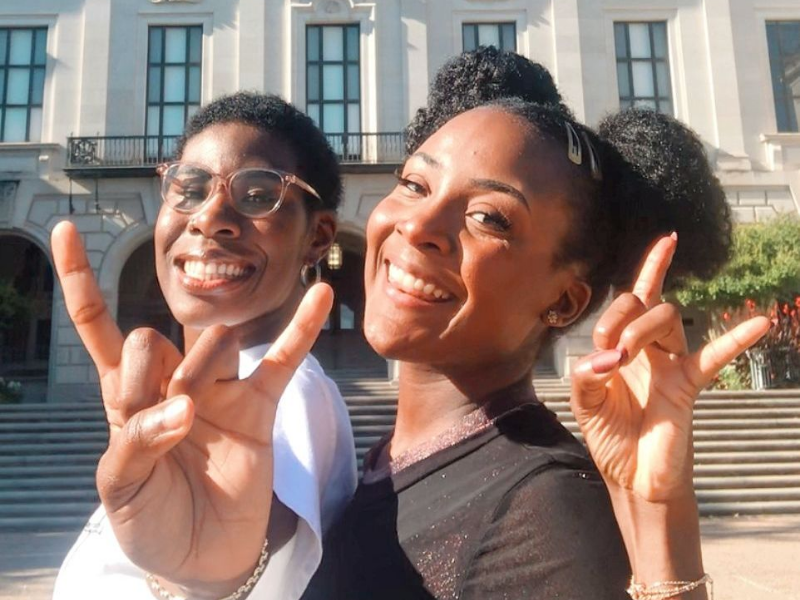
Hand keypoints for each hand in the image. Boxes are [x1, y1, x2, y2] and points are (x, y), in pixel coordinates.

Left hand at [51, 221, 332, 590]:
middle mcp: (171, 383)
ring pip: (213, 345)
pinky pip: (283, 360)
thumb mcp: (121, 490)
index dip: (82, 282)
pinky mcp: (259, 406)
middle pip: (157, 337)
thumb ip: (138, 442)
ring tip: (200, 414)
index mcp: (125, 397)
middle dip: (156, 365)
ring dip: (205, 369)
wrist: (203, 557)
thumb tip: (181, 407)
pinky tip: (318, 296)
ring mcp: (218, 391)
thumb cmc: (152, 521)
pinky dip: (302, 328)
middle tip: (167, 413)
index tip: (65, 230)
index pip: (100, 327)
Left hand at [570, 235, 768, 501]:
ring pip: (667, 318)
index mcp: (619, 349)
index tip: (603, 339)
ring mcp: (669, 365)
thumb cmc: (610, 438)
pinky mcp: (688, 384)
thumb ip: (585, 376)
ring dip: (643, 327)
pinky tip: (760, 324)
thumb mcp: (584, 405)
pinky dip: (738, 338)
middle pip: (644, 304)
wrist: (632, 478)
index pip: (626, 305)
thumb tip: (605, 357)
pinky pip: (715, 356)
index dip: (612, 312)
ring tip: (626, 356)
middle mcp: (646, 351)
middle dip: (623, 319)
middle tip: (615, 355)